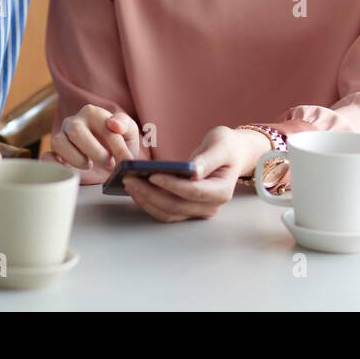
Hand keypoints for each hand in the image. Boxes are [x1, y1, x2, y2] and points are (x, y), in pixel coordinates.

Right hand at [46, 104, 138, 182]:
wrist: (110, 163)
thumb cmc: (119, 144)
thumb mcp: (129, 133)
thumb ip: (125, 125)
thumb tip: (114, 125)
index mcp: (92, 113)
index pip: (103, 127)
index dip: (117, 146)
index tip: (125, 160)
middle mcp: (74, 122)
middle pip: (75, 131)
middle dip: (95, 152)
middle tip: (108, 163)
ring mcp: (62, 138)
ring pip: (58, 142)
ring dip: (77, 158)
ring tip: (90, 165)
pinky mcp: (55, 155)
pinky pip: (47, 157)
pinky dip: (56, 165)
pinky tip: (72, 170)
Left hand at [124, 125, 269, 222]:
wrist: (230, 156)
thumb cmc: (226, 147)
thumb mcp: (221, 145)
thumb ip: (208, 159)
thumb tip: (194, 172)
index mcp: (221, 191)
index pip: (193, 192)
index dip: (172, 185)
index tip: (152, 174)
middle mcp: (210, 206)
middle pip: (176, 206)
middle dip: (150, 193)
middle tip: (130, 178)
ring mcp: (198, 211)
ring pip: (167, 213)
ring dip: (146, 200)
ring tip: (129, 183)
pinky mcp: (186, 210)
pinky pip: (164, 212)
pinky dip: (148, 202)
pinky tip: (135, 188)